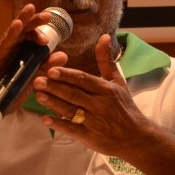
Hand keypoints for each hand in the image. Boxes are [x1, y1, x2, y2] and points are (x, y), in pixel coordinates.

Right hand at [0, 4, 67, 112]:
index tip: (52, 31)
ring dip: (22, 20)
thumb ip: (46, 67)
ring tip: (30, 9)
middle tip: (47, 15)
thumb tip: (64, 55)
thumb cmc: (10, 94)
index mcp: (19, 52)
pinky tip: (17, 25)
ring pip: (12, 33)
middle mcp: (9, 49)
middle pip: (22, 30)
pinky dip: (10, 34)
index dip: (41, 30)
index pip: (30, 36)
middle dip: (34, 20)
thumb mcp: (33, 79)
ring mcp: (0, 52)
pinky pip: (3, 45)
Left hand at [33, 34, 148, 154]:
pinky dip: (59, 125)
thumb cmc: (125, 107)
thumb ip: (107, 60)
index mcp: (107, 90)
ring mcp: (95, 122)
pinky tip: (46, 119)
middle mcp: (101, 105)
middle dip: (55, 87)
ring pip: (71, 110)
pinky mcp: (90, 138)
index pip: (84, 80)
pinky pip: (73, 130)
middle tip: (37, 81)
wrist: (137, 138)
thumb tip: (105, 36)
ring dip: (54, 103)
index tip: (51, 70)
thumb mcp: (119, 82)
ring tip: (39, 96)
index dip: (67, 75)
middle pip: (75, 94)